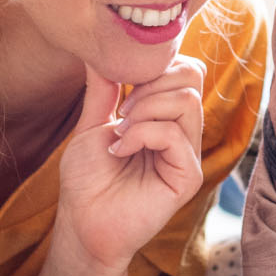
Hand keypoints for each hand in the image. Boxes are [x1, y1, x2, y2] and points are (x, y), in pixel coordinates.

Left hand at [51, 59, 204, 275]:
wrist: (83, 224)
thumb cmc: (87, 181)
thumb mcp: (92, 124)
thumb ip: (105, 89)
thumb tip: (102, 50)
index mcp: (166, 117)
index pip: (185, 69)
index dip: (155, 66)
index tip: (120, 87)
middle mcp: (183, 132)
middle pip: (192, 76)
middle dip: (150, 82)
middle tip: (121, 110)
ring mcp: (188, 153)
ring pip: (186, 100)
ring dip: (144, 108)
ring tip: (120, 132)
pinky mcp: (187, 175)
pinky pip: (174, 134)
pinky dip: (141, 134)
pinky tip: (120, 150)